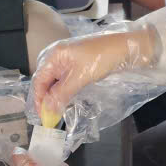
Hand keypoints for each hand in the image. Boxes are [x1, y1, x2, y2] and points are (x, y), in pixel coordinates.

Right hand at [30, 27, 160, 125]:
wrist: (126, 48)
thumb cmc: (103, 57)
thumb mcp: (80, 77)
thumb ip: (61, 94)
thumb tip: (47, 110)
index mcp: (54, 55)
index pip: (39, 80)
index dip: (39, 99)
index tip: (43, 116)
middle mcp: (58, 56)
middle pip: (45, 81)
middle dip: (45, 99)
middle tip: (50, 117)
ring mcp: (68, 60)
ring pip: (55, 81)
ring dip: (55, 97)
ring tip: (57, 112)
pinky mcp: (78, 64)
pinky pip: (65, 80)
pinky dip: (64, 91)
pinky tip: (66, 101)